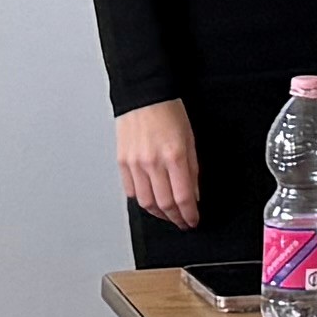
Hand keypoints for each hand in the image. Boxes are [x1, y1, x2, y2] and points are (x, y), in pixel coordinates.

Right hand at [115, 99, 201, 225]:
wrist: (144, 95)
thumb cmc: (169, 112)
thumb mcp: (190, 139)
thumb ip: (192, 170)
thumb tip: (194, 194)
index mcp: (174, 156)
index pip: (182, 198)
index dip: (189, 215)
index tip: (193, 220)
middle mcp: (152, 162)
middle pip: (164, 205)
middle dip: (175, 219)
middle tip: (182, 221)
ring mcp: (135, 163)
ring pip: (146, 203)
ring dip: (159, 214)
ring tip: (168, 214)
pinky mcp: (122, 162)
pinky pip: (131, 191)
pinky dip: (142, 201)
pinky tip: (150, 200)